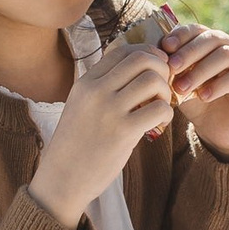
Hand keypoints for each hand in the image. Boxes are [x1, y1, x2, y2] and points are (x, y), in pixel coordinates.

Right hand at [28, 32, 174, 225]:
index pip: (123, 50)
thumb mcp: (82, 106)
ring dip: (165, 92)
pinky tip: (158, 124)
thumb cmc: (77, 144)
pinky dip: (167, 114)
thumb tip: (138, 69)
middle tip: (162, 89)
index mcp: (86, 82)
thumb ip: (103, 87)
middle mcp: (96, 90)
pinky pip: (159, 109)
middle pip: (142, 58)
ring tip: (159, 108)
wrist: (61, 179)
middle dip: (161, 70)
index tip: (154, 71)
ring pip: (153, 80)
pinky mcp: (122, 132)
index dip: (147, 55)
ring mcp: (109, 110)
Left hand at [162, 18, 228, 157]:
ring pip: (226, 55)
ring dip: (201, 70)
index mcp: (214, 41)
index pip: (197, 29)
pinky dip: (219, 84)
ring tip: (182, 88)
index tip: (165, 48)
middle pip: (212, 38)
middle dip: (189, 53)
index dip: (181, 36)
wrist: (216, 132)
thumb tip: (157, 49)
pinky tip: (204, 96)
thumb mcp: (179, 81)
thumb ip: (172, 65)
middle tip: (171, 68)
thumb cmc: (196, 103)